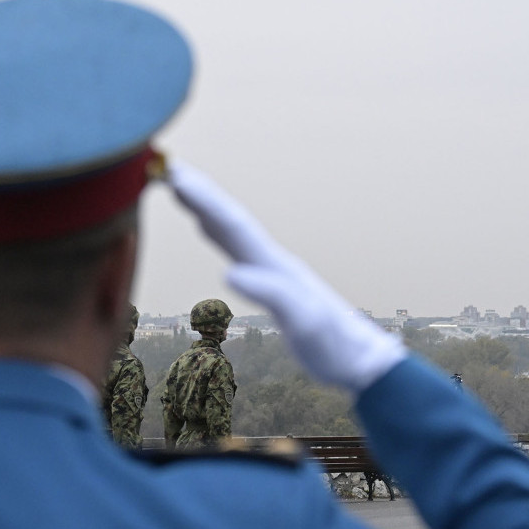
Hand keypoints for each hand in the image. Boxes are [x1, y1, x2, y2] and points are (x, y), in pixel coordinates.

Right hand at [169, 161, 406, 392]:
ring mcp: (273, 272)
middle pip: (232, 221)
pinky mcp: (273, 287)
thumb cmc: (334, 346)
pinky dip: (219, 233)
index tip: (177, 177)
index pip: (235, 226)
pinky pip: (238, 251)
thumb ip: (273, 295)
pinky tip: (209, 231)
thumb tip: (230, 273)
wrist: (360, 360)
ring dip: (207, 208)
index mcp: (276, 267)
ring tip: (180, 186)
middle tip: (167, 169)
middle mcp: (274, 262)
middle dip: (201, 195)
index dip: (205, 202)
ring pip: (234, 232)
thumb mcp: (305, 323)